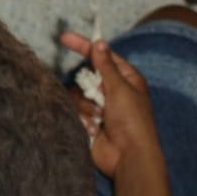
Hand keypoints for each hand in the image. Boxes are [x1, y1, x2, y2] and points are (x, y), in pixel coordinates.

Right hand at [57, 36, 160, 178]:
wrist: (129, 157)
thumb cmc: (132, 121)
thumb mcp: (120, 89)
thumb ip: (105, 65)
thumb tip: (99, 42)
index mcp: (126, 79)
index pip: (102, 56)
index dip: (84, 46)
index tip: (64, 38)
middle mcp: (112, 90)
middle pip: (86, 76)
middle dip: (89, 88)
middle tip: (99, 98)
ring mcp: (100, 106)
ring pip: (78, 93)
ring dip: (87, 105)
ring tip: (99, 118)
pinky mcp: (89, 121)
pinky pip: (76, 110)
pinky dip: (84, 118)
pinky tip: (94, 129)